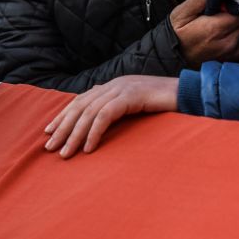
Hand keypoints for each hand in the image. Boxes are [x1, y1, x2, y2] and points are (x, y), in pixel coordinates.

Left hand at [43, 76, 179, 157]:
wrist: (188, 94)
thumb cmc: (165, 106)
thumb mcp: (136, 109)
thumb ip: (119, 112)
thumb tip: (100, 129)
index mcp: (113, 86)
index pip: (80, 101)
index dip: (63, 116)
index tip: (49, 133)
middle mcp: (113, 85)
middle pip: (80, 106)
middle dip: (63, 127)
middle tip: (50, 147)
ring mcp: (122, 88)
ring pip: (89, 112)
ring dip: (75, 135)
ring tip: (65, 153)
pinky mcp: (131, 96)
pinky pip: (106, 115)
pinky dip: (94, 132)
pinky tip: (88, 148)